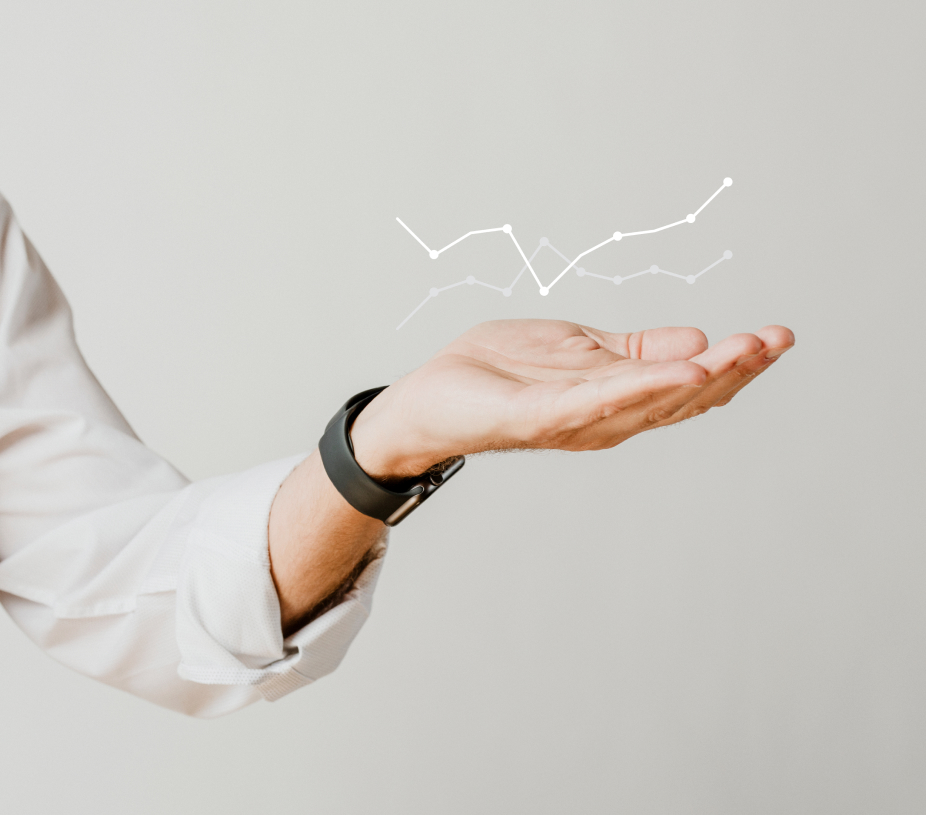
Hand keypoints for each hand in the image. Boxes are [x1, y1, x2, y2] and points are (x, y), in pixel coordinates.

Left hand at [350, 319, 794, 478]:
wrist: (432, 396)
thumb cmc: (502, 373)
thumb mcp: (582, 350)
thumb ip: (636, 351)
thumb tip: (700, 339)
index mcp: (616, 400)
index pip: (686, 385)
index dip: (733, 365)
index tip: (776, 338)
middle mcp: (604, 420)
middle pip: (680, 398)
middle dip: (733, 370)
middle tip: (778, 340)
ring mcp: (573, 422)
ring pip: (649, 402)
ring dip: (702, 377)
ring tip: (745, 351)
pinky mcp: (538, 417)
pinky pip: (596, 404)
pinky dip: (641, 388)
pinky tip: (679, 371)